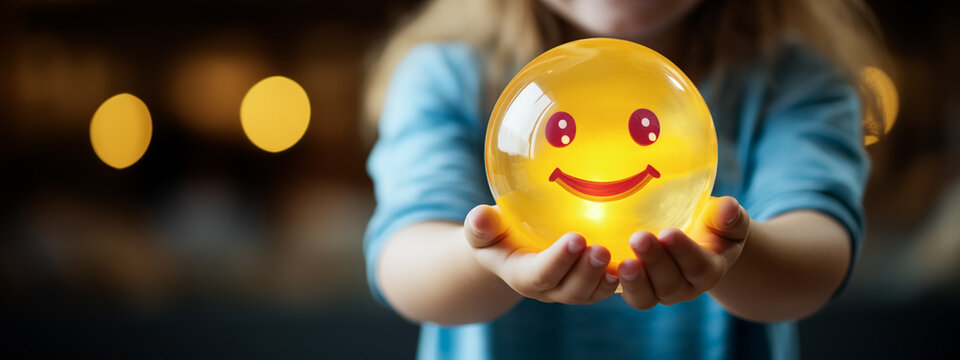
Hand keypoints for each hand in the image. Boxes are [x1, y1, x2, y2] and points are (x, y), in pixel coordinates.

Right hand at [464, 205, 619, 304]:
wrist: (510, 248)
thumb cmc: (497, 233)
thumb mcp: (483, 228)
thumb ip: (481, 225)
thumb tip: (481, 217)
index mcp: (521, 274)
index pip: (538, 274)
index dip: (558, 261)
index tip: (576, 238)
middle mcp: (548, 288)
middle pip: (569, 290)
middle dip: (586, 273)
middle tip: (601, 249)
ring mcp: (570, 288)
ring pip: (590, 293)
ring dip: (605, 278)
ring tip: (620, 258)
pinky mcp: (590, 283)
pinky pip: (606, 288)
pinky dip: (622, 279)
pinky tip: (635, 263)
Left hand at [618, 196, 750, 308]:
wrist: (695, 238)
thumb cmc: (712, 224)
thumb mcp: (727, 220)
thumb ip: (730, 217)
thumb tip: (729, 207)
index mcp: (709, 270)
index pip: (699, 266)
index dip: (684, 252)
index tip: (669, 232)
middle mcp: (684, 287)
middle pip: (670, 284)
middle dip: (654, 262)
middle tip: (639, 238)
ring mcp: (658, 291)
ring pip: (646, 296)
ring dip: (633, 281)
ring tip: (622, 263)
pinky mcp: (636, 288)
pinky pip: (624, 293)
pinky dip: (611, 284)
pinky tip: (600, 265)